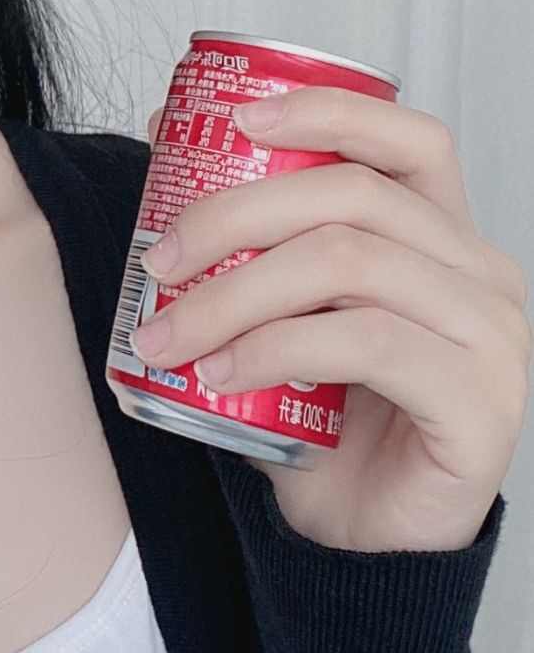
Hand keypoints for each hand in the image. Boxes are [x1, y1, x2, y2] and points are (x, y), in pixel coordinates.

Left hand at [137, 88, 530, 551]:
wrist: (363, 541)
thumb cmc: (324, 423)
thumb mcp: (279, 315)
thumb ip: (248, 242)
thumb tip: (165, 139)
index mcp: (442, 238)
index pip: (409, 139)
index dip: (327, 111)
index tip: (236, 120)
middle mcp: (481, 274)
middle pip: (353, 197)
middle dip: (236, 217)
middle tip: (159, 261)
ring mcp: (493, 336)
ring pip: (350, 265)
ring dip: (237, 293)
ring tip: (168, 335)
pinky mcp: (480, 402)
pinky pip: (365, 344)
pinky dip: (275, 349)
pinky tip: (219, 376)